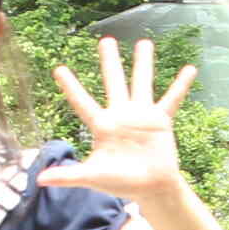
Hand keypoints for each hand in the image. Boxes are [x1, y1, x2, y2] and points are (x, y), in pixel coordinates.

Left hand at [41, 36, 197, 205]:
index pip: (82, 102)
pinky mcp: (161, 121)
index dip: (71, 86)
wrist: (151, 189)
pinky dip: (180, 85)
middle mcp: (121, 115)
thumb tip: (39, 180)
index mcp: (102, 126)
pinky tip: (189, 69)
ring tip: (145, 42)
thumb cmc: (120, 183)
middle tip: (105, 40)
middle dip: (109, 61)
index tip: (58, 69)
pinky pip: (172, 99)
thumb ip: (69, 175)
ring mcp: (141, 116)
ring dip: (143, 63)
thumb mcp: (92, 177)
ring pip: (141, 83)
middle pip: (113, 82)